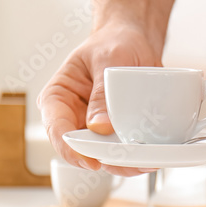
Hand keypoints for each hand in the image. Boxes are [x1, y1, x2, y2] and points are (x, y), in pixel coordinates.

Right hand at [37, 22, 162, 176]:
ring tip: (144, 160)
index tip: (91, 160)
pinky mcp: (114, 134)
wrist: (134, 43)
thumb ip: (102, 92)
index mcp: (57, 97)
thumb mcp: (109, 59)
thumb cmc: (114, 44)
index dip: (71, 150)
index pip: (57, 129)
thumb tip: (99, 127)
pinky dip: (134, 157)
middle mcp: (71, 118)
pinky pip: (120, 152)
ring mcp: (92, 129)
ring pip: (102, 156)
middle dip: (102, 160)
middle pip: (79, 150)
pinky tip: (149, 156)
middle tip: (127, 161)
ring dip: (122, 163)